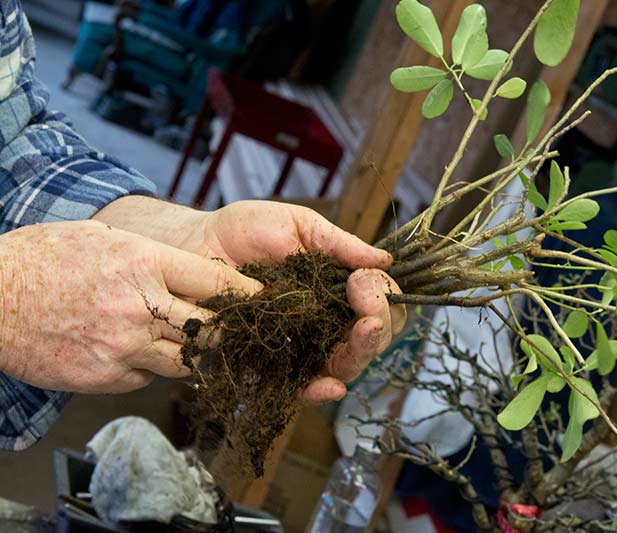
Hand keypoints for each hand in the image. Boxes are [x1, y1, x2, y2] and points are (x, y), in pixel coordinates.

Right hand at [0, 220, 261, 393]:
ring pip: (189, 360)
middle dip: (231, 329)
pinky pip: (150, 376)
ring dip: (196, 351)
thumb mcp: (106, 238)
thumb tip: (196, 273)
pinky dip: (154, 366)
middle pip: (213, 328)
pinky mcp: (106, 377)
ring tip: (192, 340)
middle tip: (241, 327)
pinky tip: (142, 351)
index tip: (265, 299)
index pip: (218, 282)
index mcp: (144, 264)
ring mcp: (124, 347)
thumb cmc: (46, 257)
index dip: (248, 293)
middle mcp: (140, 307)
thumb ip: (155, 257)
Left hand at [93, 197, 406, 401]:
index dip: (382, 298)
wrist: (194, 246)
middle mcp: (328, 319)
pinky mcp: (274, 363)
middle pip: (372, 339)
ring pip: (347, 364)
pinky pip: (302, 384)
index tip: (363, 283)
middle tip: (368, 314)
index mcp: (339, 287)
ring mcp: (303, 344)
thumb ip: (339, 244)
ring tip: (361, 334)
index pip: (380, 303)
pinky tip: (329, 385)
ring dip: (360, 353)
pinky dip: (319, 389)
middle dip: (378, 327)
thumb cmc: (246, 232)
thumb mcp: (300, 226)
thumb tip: (385, 260)